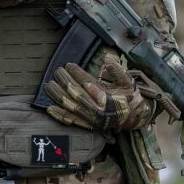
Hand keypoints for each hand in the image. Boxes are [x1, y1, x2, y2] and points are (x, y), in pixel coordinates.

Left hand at [42, 55, 157, 132]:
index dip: (77, 73)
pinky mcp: (88, 125)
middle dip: (65, 81)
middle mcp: (98, 109)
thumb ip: (117, 69)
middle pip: (76, 93)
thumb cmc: (129, 97)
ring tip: (49, 85)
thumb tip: (108, 58)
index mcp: (108, 97)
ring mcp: (92, 119)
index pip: (87, 83)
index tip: (68, 65)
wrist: (134, 118)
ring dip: (58, 96)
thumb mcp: (127, 81)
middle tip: (57, 71)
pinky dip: (60, 115)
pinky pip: (71, 121)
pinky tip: (50, 108)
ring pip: (71, 106)